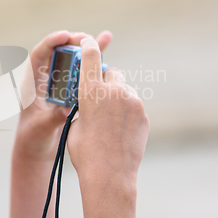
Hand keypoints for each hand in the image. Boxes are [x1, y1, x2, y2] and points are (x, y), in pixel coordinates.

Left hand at [13, 30, 111, 162]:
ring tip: (103, 38)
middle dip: (72, 42)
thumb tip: (68, 109)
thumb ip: (54, 117)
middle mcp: (44, 79)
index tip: (65, 36)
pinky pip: (82, 70)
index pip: (38, 55)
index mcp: (32, 84)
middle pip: (58, 52)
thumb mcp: (42, 127)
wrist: (37, 149)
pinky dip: (93, 60)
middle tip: (87, 39)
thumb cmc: (32, 138)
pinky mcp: (70, 88)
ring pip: (72, 59)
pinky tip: (107, 45)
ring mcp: (58, 82)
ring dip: (86, 49)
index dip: (50, 43)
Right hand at [66, 37, 149, 184]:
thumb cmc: (85, 152)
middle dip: (104, 80)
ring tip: (109, 121)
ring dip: (116, 98)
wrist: (110, 176)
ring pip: (123, 89)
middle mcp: (114, 91)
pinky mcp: (143, 113)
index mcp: (91, 91)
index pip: (90, 56)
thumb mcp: (74, 124)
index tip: (87, 41)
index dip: (88, 45)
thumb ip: (83, 106)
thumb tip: (91, 102)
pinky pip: (133, 104)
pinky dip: (126, 111)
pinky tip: (120, 130)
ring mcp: (132, 101)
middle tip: (98, 97)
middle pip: (111, 72)